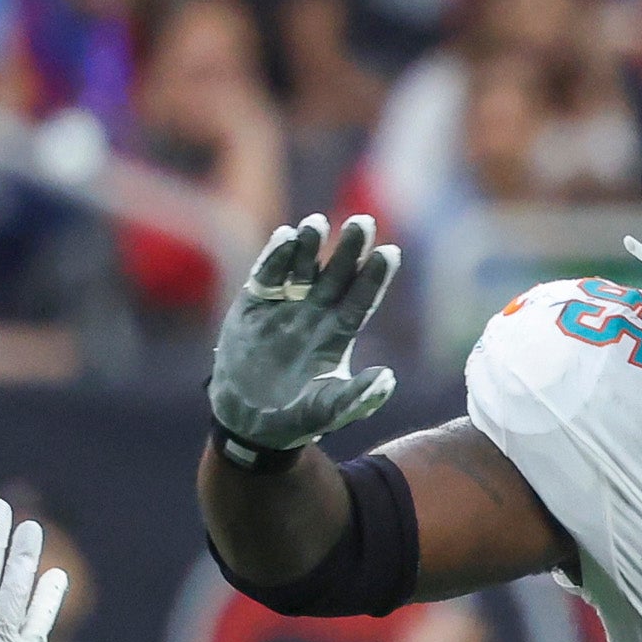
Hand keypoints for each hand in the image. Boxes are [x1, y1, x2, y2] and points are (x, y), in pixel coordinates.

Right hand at [211, 214, 401, 459]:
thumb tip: (387, 379)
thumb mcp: (331, 409)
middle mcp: (316, 313)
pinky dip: (275, 256)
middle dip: (349, 249)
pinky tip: (286, 236)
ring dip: (310, 246)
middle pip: (337, 275)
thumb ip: (359, 396)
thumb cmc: (298, 416)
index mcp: (339, 333)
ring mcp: (285, 305)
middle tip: (363, 222)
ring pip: (302, 268)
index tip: (390, 252)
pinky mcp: (254, 304)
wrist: (250, 420)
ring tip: (318, 223)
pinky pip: (266, 275)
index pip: (362, 298)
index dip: (375, 277)